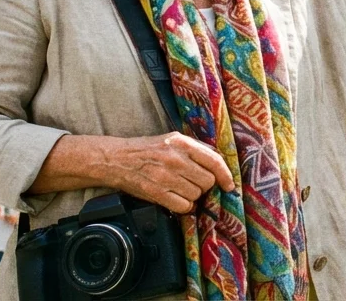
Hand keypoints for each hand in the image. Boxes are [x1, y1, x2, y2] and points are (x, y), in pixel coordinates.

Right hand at [106, 132, 235, 213]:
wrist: (117, 159)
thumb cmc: (147, 149)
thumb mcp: (172, 139)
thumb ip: (195, 148)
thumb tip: (218, 162)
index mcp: (182, 143)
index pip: (214, 160)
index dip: (225, 175)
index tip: (228, 185)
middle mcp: (176, 159)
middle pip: (207, 181)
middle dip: (204, 185)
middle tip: (194, 182)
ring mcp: (166, 177)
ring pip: (196, 195)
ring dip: (193, 195)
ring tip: (181, 188)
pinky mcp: (157, 193)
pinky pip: (183, 206)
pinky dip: (183, 206)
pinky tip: (176, 198)